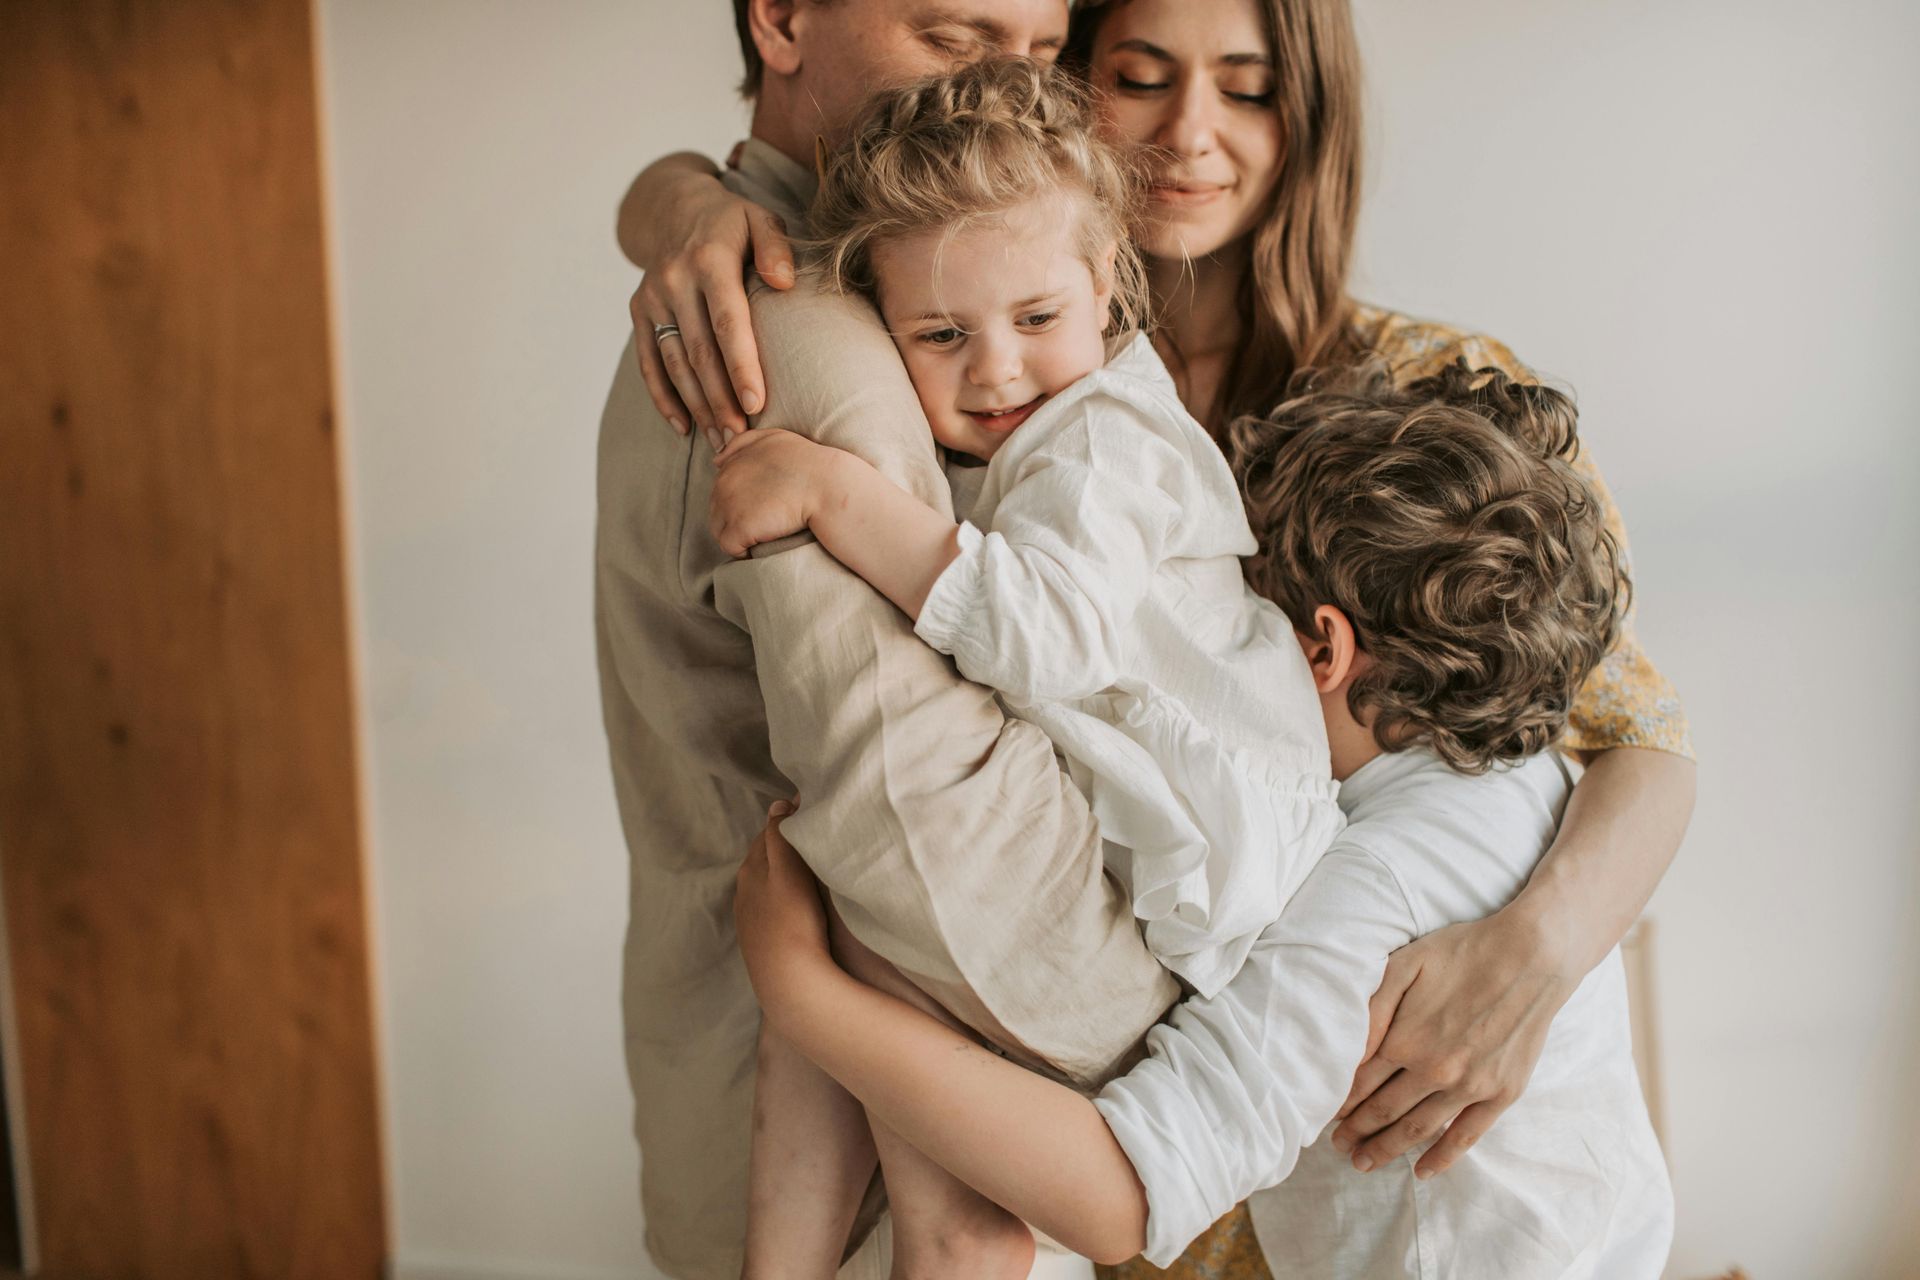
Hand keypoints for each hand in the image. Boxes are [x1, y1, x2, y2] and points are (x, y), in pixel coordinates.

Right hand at [630, 178, 794, 443]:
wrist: (674, 207)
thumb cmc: (732, 223)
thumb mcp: (759, 218)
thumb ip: (775, 247)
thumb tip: (784, 282)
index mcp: (709, 259)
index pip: (727, 321)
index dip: (741, 365)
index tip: (757, 404)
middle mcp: (674, 279)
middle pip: (699, 351)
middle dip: (720, 399)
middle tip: (742, 438)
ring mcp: (651, 297)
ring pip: (674, 362)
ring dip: (697, 406)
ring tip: (721, 441)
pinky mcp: (638, 311)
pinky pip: (648, 362)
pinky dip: (664, 397)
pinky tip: (684, 427)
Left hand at [709, 429, 838, 557]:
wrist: (827, 486)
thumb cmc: (809, 463)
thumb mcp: (775, 439)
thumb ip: (744, 443)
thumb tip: (717, 460)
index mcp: (733, 462)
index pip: (722, 488)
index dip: (740, 501)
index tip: (762, 507)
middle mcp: (725, 481)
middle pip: (717, 509)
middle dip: (735, 519)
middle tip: (763, 524)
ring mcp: (729, 505)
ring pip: (718, 529)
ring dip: (736, 535)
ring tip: (759, 538)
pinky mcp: (739, 528)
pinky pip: (729, 547)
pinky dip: (741, 552)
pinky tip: (757, 549)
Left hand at [734, 800, 835, 1016]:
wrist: (789, 981)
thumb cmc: (794, 920)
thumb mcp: (789, 868)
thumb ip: (781, 833)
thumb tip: (779, 803)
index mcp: (752, 866)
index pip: (771, 832)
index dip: (792, 823)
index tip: (815, 818)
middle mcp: (744, 889)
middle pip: (766, 857)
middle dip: (785, 847)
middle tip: (815, 842)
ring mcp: (749, 917)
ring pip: (767, 883)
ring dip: (783, 874)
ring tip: (808, 873)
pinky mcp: (758, 940)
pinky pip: (769, 908)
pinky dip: (781, 899)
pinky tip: (795, 906)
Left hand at [1331, 905, 1577, 1177]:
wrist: (1531, 956)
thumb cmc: (1463, 953)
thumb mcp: (1405, 964)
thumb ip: (1372, 1006)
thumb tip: (1347, 1045)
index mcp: (1404, 1040)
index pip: (1360, 1083)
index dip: (1339, 1103)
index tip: (1326, 1116)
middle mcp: (1434, 1070)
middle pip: (1383, 1111)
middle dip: (1356, 1131)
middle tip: (1338, 1145)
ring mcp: (1470, 1086)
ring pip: (1418, 1130)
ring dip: (1387, 1149)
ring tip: (1364, 1162)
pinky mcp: (1501, 1093)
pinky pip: (1465, 1136)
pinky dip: (1441, 1158)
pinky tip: (1421, 1172)